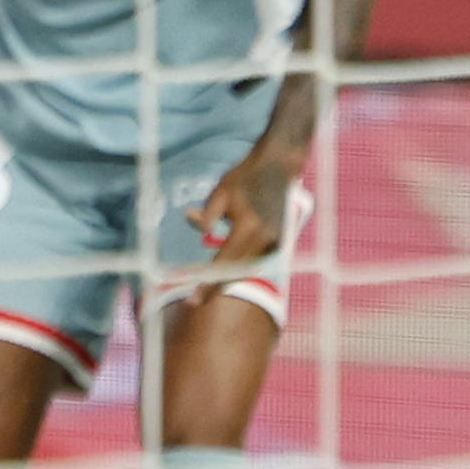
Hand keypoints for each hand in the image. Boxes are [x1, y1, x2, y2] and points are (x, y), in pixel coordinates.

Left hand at [182, 146, 299, 292]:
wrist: (278, 167)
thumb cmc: (245, 177)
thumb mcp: (220, 192)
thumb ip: (206, 215)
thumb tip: (191, 223)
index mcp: (249, 228)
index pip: (224, 264)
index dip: (207, 283)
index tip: (193, 298)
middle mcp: (264, 239)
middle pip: (235, 274)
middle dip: (215, 289)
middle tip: (195, 301)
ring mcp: (274, 243)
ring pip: (246, 271)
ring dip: (227, 281)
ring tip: (206, 290)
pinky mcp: (278, 243)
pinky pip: (254, 263)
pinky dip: (239, 270)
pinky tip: (224, 274)